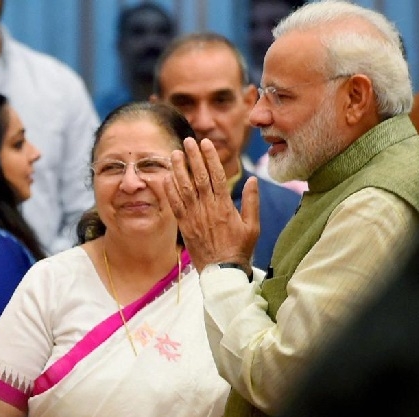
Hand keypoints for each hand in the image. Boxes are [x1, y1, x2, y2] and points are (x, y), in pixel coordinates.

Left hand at [163, 137, 259, 270]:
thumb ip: (252, 202)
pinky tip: (166, 177)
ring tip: (174, 154)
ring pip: (184, 188)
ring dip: (179, 170)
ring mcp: (194, 217)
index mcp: (225, 206)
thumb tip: (252, 180)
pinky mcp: (184, 226)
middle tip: (187, 141)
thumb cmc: (240, 249)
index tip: (205, 143)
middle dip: (193, 157)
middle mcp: (208, 208)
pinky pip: (175, 205)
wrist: (222, 272)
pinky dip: (170, 191)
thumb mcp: (253, 226)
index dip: (210, 158)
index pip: (216, 176)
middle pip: (199, 177)